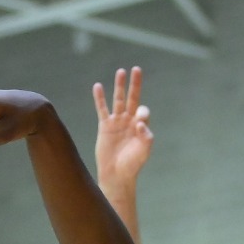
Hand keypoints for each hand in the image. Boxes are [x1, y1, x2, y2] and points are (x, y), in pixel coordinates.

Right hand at [93, 67, 154, 187]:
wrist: (116, 174)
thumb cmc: (132, 164)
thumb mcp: (144, 151)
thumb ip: (146, 135)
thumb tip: (139, 120)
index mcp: (140, 126)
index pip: (143, 111)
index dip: (141, 112)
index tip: (138, 122)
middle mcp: (129, 121)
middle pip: (132, 98)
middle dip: (135, 84)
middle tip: (136, 69)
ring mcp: (116, 122)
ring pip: (117, 100)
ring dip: (119, 86)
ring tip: (120, 71)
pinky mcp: (104, 126)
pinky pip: (102, 109)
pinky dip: (99, 98)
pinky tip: (98, 86)